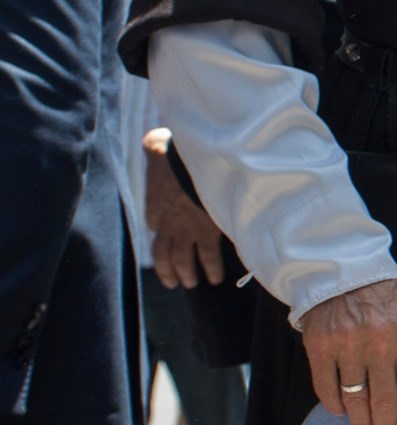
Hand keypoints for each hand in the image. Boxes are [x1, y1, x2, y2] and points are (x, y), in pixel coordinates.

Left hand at [142, 130, 225, 288]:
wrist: (194, 167)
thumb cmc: (177, 153)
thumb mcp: (158, 146)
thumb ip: (154, 146)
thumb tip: (152, 141)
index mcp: (154, 206)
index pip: (154, 225)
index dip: (160, 230)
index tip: (166, 233)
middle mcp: (166, 225)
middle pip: (162, 255)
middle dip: (167, 270)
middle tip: (173, 281)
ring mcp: (185, 232)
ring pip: (182, 261)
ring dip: (186, 274)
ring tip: (192, 283)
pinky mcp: (205, 233)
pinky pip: (208, 257)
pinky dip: (212, 268)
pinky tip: (217, 277)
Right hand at [301, 278, 396, 424]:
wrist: (345, 273)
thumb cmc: (383, 300)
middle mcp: (379, 341)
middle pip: (385, 401)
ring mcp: (347, 345)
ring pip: (355, 400)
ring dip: (360, 421)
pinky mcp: (320, 347)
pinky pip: (326, 389)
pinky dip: (334, 406)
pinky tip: (341, 410)